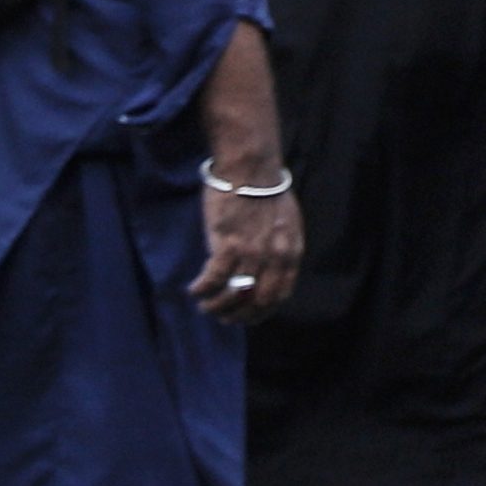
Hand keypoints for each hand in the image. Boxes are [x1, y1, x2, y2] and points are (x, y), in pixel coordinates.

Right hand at [194, 178, 305, 327]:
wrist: (250, 169)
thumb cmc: (264, 191)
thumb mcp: (286, 225)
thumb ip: (280, 250)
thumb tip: (266, 271)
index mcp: (290, 253)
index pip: (279, 296)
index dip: (260, 312)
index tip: (244, 316)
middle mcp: (274, 257)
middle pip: (257, 301)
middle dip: (238, 315)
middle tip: (222, 317)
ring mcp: (252, 252)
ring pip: (234, 294)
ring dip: (217, 306)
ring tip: (205, 305)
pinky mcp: (227, 244)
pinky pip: (214, 278)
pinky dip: (202, 288)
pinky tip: (195, 289)